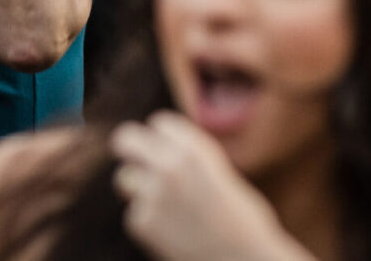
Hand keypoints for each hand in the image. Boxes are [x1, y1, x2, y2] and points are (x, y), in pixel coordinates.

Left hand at [111, 112, 311, 260]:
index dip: (161, 138)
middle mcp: (169, 164)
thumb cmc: (242, 222)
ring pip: (124, 179)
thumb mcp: (219, 176)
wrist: (246, 260)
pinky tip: (174, 235)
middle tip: (131, 158)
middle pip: (126, 138)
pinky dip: (148, 223)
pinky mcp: (143, 222)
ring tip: (167, 210)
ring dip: (136, 189)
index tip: (162, 149)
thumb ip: (189, 160)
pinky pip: (135, 215)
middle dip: (127, 148)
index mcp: (193, 148)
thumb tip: (156, 154)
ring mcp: (153, 193)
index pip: (159, 123)